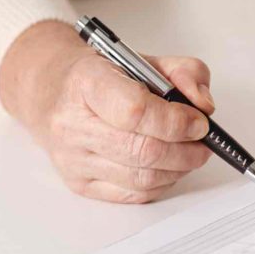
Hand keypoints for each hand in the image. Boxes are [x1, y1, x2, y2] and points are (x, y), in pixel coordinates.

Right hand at [0, 20, 213, 202]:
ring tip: (190, 154)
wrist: (51, 91)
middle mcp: (72, 124)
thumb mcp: (143, 58)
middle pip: (142, 151)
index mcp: (86, 82)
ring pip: (141, 179)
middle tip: (203, 142)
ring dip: (178, 169)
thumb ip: (184, 72)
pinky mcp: (79, 183)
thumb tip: (203, 106)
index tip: (198, 121)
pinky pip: (132, 195)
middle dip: (185, 150)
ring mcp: (72, 159)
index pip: (136, 111)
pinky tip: (168, 167)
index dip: (176, 121)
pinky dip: (161, 184)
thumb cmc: (99, 76)